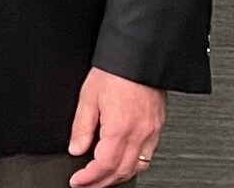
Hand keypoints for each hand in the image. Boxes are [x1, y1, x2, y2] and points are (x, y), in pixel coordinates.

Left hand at [68, 67, 165, 186]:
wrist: (139, 58)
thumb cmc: (115, 72)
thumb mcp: (88, 97)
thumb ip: (81, 126)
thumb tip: (76, 148)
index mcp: (120, 128)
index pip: (104, 165)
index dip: (89, 178)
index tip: (78, 181)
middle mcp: (139, 134)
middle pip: (122, 171)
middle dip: (102, 183)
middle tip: (87, 184)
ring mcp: (151, 132)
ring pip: (138, 167)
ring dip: (119, 176)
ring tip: (102, 177)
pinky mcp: (157, 127)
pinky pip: (148, 155)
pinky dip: (134, 165)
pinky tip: (123, 161)